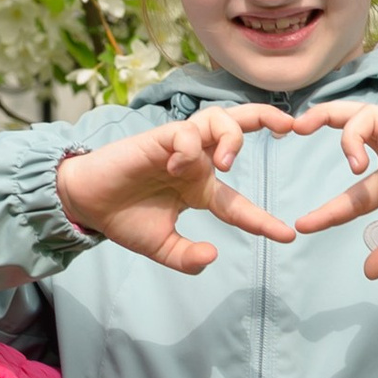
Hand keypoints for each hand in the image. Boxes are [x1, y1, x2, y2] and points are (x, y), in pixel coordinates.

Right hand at [55, 107, 300, 274]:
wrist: (86, 205)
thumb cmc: (123, 219)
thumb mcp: (161, 248)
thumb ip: (187, 258)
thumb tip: (213, 258)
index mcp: (200, 188)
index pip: (240, 203)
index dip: (263, 221)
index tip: (286, 236)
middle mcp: (195, 162)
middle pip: (238, 127)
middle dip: (266, 119)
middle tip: (291, 125)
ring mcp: (178, 148)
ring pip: (217, 119)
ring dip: (230, 134)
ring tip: (225, 161)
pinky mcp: (157, 139)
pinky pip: (184, 132)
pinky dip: (187, 146)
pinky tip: (177, 166)